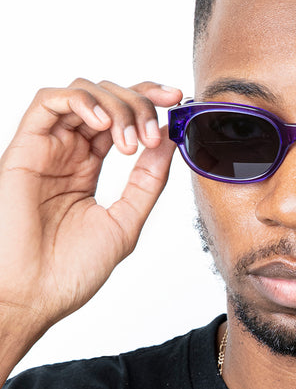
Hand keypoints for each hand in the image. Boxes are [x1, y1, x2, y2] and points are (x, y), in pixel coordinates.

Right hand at [0, 79, 181, 344]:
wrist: (35, 295)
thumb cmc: (72, 269)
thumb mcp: (125, 221)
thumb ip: (148, 181)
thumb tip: (170, 139)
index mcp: (88, 166)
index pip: (120, 116)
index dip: (148, 100)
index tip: (177, 101)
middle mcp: (67, 151)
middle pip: (106, 98)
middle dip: (139, 103)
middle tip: (154, 134)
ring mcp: (47, 148)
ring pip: (82, 92)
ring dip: (116, 105)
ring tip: (130, 142)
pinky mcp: (24, 149)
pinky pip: (47, 101)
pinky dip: (81, 100)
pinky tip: (103, 123)